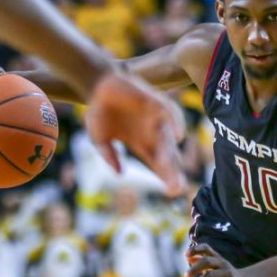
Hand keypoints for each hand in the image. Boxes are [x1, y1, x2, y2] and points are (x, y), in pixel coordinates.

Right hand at [85, 73, 186, 196]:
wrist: (98, 85)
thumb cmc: (99, 112)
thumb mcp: (99, 138)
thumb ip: (108, 155)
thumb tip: (120, 173)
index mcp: (141, 143)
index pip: (158, 163)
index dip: (166, 176)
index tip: (173, 191)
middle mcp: (152, 133)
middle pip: (167, 156)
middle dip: (172, 172)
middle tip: (177, 187)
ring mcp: (155, 118)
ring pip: (168, 139)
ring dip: (170, 153)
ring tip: (170, 166)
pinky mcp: (155, 102)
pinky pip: (170, 113)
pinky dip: (175, 123)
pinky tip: (178, 136)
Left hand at [185, 243, 249, 276]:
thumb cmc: (224, 273)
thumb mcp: (214, 265)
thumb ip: (201, 260)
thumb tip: (187, 257)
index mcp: (217, 257)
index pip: (206, 248)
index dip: (196, 249)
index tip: (185, 255)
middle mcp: (222, 263)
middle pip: (206, 261)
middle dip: (194, 268)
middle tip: (185, 276)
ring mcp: (227, 274)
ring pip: (211, 275)